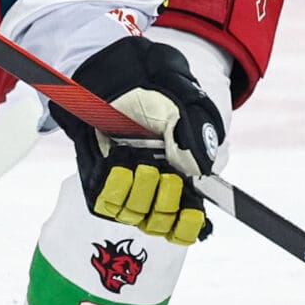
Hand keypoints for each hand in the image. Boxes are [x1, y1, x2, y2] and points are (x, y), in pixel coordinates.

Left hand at [56, 37, 224, 244]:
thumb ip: (196, 137)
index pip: (188, 221)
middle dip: (166, 200)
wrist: (114, 80)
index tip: (191, 214)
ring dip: (141, 195)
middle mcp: (154, 187)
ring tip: (140, 166)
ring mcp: (128, 187)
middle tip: (163, 174)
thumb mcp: (184, 106)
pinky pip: (108, 205)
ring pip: (137, 215)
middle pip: (162, 221)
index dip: (189, 224)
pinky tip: (120, 167)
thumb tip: (202, 171)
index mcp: (181, 176)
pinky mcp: (102, 185)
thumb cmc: (153, 93)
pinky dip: (116, 189)